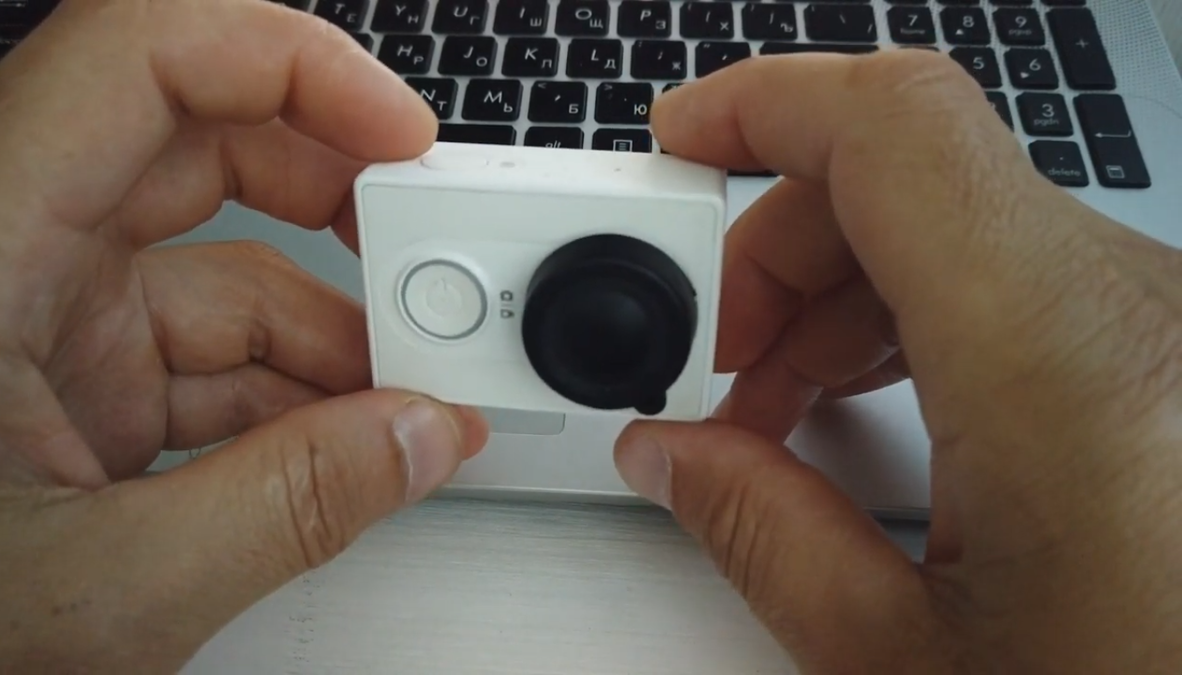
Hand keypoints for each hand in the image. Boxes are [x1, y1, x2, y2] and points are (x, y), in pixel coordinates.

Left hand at [0, 0, 486, 669]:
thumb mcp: (99, 590)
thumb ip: (283, 509)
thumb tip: (418, 439)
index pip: (140, 62)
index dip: (287, 64)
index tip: (396, 132)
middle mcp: (11, 262)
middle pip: (204, 151)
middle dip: (340, 200)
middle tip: (430, 260)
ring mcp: (50, 328)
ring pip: (226, 274)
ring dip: (334, 332)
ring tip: (412, 399)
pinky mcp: (82, 390)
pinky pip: (216, 358)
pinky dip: (298, 396)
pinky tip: (354, 443)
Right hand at [615, 50, 1181, 672]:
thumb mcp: (910, 664)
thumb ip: (763, 539)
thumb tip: (672, 458)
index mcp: (1058, 361)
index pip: (894, 128)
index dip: (764, 102)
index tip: (680, 136)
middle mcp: (1129, 308)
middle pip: (904, 179)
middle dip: (773, 249)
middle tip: (710, 362)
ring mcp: (1155, 323)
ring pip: (950, 227)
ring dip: (833, 293)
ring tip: (773, 410)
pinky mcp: (1158, 353)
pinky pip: (1006, 275)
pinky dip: (906, 316)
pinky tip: (862, 406)